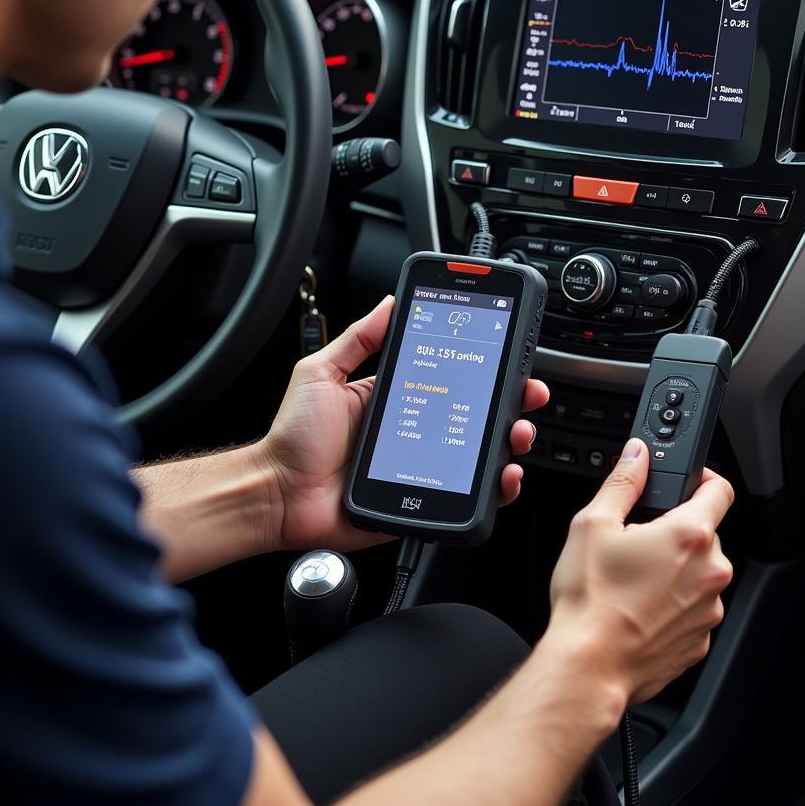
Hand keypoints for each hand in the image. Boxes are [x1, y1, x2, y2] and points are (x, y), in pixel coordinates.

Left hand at [261, 296, 550, 553]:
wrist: (276, 493)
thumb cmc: (294, 438)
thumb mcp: (321, 373)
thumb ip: (357, 339)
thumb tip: (389, 303)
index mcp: (398, 398)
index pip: (451, 378)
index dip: (483, 368)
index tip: (506, 353)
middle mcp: (416, 432)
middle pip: (477, 416)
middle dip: (512, 402)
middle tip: (527, 394)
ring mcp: (423, 468)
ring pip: (481, 456)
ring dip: (511, 441)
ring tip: (517, 432)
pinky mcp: (423, 501)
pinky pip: (468, 498)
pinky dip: (496, 490)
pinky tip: (504, 476)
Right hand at [548, 438, 734, 704]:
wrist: (589, 665)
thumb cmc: (590, 600)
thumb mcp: (593, 524)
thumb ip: (623, 482)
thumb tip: (637, 456)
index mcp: (690, 536)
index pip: (719, 489)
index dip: (701, 478)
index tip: (683, 481)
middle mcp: (711, 571)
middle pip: (703, 533)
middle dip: (672, 531)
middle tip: (633, 541)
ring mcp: (709, 609)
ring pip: (697, 572)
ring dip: (672, 569)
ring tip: (629, 581)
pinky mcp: (699, 640)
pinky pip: (690, 608)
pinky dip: (670, 603)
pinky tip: (635, 607)